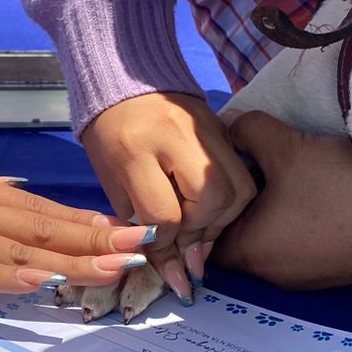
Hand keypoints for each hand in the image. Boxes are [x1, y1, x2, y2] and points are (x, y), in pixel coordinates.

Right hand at [0, 157, 153, 292]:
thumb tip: (10, 193)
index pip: (37, 208)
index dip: (83, 222)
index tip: (123, 230)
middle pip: (40, 225)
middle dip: (94, 239)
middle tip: (141, 246)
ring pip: (19, 248)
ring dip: (69, 260)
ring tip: (113, 269)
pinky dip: (12, 278)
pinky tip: (44, 284)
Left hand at [79, 92, 255, 303]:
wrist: (126, 82)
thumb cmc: (110, 136)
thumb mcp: (113, 182)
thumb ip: (141, 222)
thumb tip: (174, 269)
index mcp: (136, 149)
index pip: (163, 213)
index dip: (163, 245)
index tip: (161, 257)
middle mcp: (178, 136)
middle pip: (212, 199)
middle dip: (200, 233)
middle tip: (186, 251)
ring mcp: (208, 130)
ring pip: (238, 189)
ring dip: (222, 221)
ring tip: (200, 236)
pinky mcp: (224, 129)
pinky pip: (241, 175)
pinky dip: (229, 203)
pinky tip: (211, 214)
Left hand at [212, 112, 351, 290]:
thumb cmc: (336, 186)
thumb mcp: (286, 146)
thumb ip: (248, 131)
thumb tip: (228, 126)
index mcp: (249, 252)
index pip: (205, 234)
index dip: (208, 202)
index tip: (222, 172)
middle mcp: (270, 274)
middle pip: (237, 237)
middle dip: (241, 204)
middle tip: (253, 167)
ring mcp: (302, 278)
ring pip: (269, 242)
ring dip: (271, 214)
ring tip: (284, 177)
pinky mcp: (329, 274)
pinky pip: (297, 247)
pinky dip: (296, 225)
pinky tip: (313, 196)